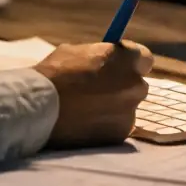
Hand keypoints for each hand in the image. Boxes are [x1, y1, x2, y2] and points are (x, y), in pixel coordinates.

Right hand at [33, 40, 152, 147]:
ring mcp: (131, 111)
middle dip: (122, 87)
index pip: (144, 58)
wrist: (41, 109)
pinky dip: (105, 125)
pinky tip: (84, 123)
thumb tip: (103, 59)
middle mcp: (136, 84)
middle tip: (100, 90)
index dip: (129, 63)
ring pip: (126, 108)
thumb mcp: (77, 52)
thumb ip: (98, 55)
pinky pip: (117, 126)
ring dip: (112, 108)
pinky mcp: (121, 133)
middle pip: (137, 85)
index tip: (118, 67)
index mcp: (127, 58)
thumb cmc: (55, 74)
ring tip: (85, 109)